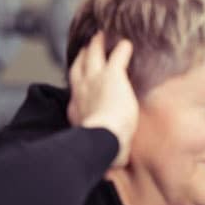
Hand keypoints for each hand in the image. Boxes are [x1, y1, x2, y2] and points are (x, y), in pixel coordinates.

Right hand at [67, 33, 136, 167]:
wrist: (102, 138)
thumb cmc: (101, 150)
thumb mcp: (103, 152)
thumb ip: (109, 156)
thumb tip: (114, 168)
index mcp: (77, 109)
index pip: (77, 92)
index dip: (79, 84)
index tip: (82, 79)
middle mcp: (81, 91)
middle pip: (79, 68)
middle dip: (82, 56)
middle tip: (86, 47)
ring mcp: (95, 81)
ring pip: (93, 56)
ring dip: (97, 46)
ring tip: (100, 37)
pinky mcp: (112, 76)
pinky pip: (117, 56)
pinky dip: (122, 49)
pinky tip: (127, 43)